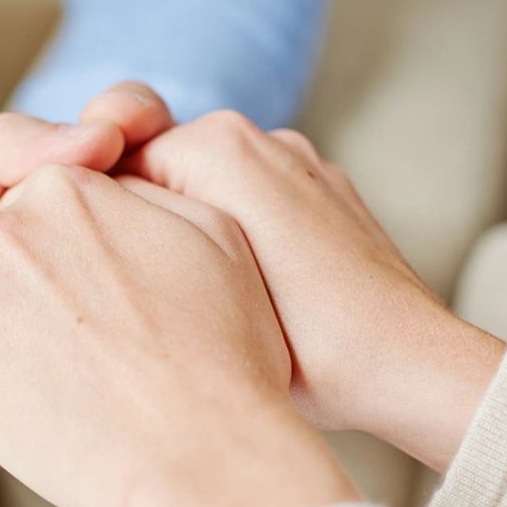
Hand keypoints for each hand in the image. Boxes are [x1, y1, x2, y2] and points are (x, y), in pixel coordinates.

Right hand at [0, 112, 126, 495]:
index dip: (64, 315)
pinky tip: (36, 361)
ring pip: (18, 440)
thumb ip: (15, 153)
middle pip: (20, 416)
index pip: (2, 365)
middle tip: (113, 301)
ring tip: (72, 327)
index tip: (109, 274)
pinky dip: (25, 403)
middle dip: (67, 355)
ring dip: (52, 384)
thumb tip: (109, 135)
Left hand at [0, 165, 357, 506]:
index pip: (33, 201)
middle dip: (12, 277)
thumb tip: (109, 178)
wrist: (191, 453)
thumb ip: (144, 192)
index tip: (87, 296)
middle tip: (64, 335)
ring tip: (42, 364)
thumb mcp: (212, 234)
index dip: (60, 251)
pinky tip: (19, 392)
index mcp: (65, 185)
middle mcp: (3, 224)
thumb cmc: (220, 353)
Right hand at [124, 112, 506, 471]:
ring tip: (187, 300)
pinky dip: (236, 240)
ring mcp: (299, 162)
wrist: (410, 369)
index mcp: (218, 146)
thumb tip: (101, 230)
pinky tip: (238, 296)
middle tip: (136, 295)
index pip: (115, 165)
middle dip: (144, 226)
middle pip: (163, 173)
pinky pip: (256, 205)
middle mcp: (262, 137)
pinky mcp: (326, 192)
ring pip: (208, 192)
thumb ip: (139, 241)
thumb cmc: (308, 349)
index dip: (98, 224)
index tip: (96, 279)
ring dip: (190, 235)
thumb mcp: (199, 291)